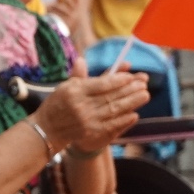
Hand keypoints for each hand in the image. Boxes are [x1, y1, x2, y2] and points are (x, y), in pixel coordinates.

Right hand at [33, 57, 148, 155]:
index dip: (118, 80)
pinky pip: (111, 125)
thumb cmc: (58, 104)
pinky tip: (135, 114)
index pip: (101, 84)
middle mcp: (81, 106)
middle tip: (145, 83)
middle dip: (130, 90)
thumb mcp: (64, 86)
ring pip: (114, 110)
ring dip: (132, 103)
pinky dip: (124, 120)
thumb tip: (83, 60)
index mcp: (75, 91)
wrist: (48, 129)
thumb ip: (78, 75)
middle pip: (111, 97)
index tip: (131, 76)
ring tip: (145, 95)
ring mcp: (87, 121)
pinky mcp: (91, 133)